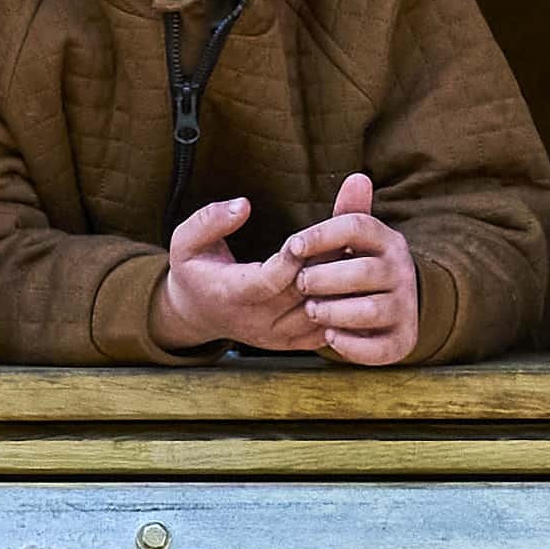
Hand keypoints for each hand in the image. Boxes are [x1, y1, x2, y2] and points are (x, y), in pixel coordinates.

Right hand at [157, 173, 423, 365]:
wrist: (199, 314)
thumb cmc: (194, 270)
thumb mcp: (185, 241)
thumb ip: (209, 220)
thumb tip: (244, 205)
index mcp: (231, 295)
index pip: (269, 280)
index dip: (293, 258)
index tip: (309, 234)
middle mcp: (258, 322)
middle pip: (304, 293)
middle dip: (329, 262)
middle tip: (356, 232)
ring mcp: (279, 336)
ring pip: (322, 311)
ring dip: (344, 282)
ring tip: (364, 249)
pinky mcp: (295, 343)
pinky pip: (330, 327)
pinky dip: (347, 303)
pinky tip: (360, 274)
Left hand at [276, 171, 420, 366]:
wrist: (395, 305)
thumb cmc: (360, 265)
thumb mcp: (356, 239)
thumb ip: (350, 212)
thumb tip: (358, 177)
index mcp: (387, 240)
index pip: (356, 227)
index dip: (321, 235)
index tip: (292, 246)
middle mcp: (401, 271)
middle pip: (363, 271)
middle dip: (326, 279)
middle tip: (301, 284)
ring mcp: (405, 306)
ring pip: (371, 310)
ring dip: (335, 311)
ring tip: (311, 310)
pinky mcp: (403, 340)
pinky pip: (380, 347)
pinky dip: (353, 345)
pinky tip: (329, 337)